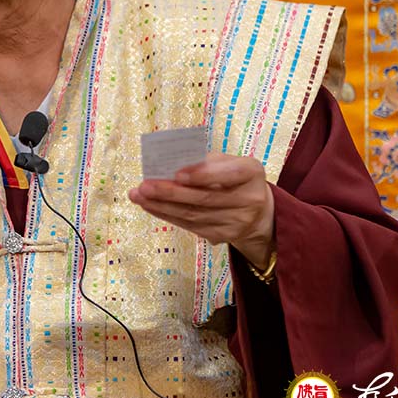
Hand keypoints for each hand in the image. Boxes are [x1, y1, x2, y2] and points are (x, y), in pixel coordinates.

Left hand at [128, 154, 274, 266]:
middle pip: (205, 198)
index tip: (176, 174)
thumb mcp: (228, 162)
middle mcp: (249, 199)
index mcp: (251, 172)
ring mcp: (238, 221)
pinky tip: (151, 206)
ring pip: (194, 214)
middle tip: (144, 185)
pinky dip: (168, 215)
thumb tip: (169, 166)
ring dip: (162, 205)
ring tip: (139, 195)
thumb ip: (205, 161)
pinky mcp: (224, 236)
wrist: (258, 212)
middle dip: (170, 192)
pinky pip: (191, 226)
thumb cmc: (235, 178)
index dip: (202, 174)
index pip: (228, 174)